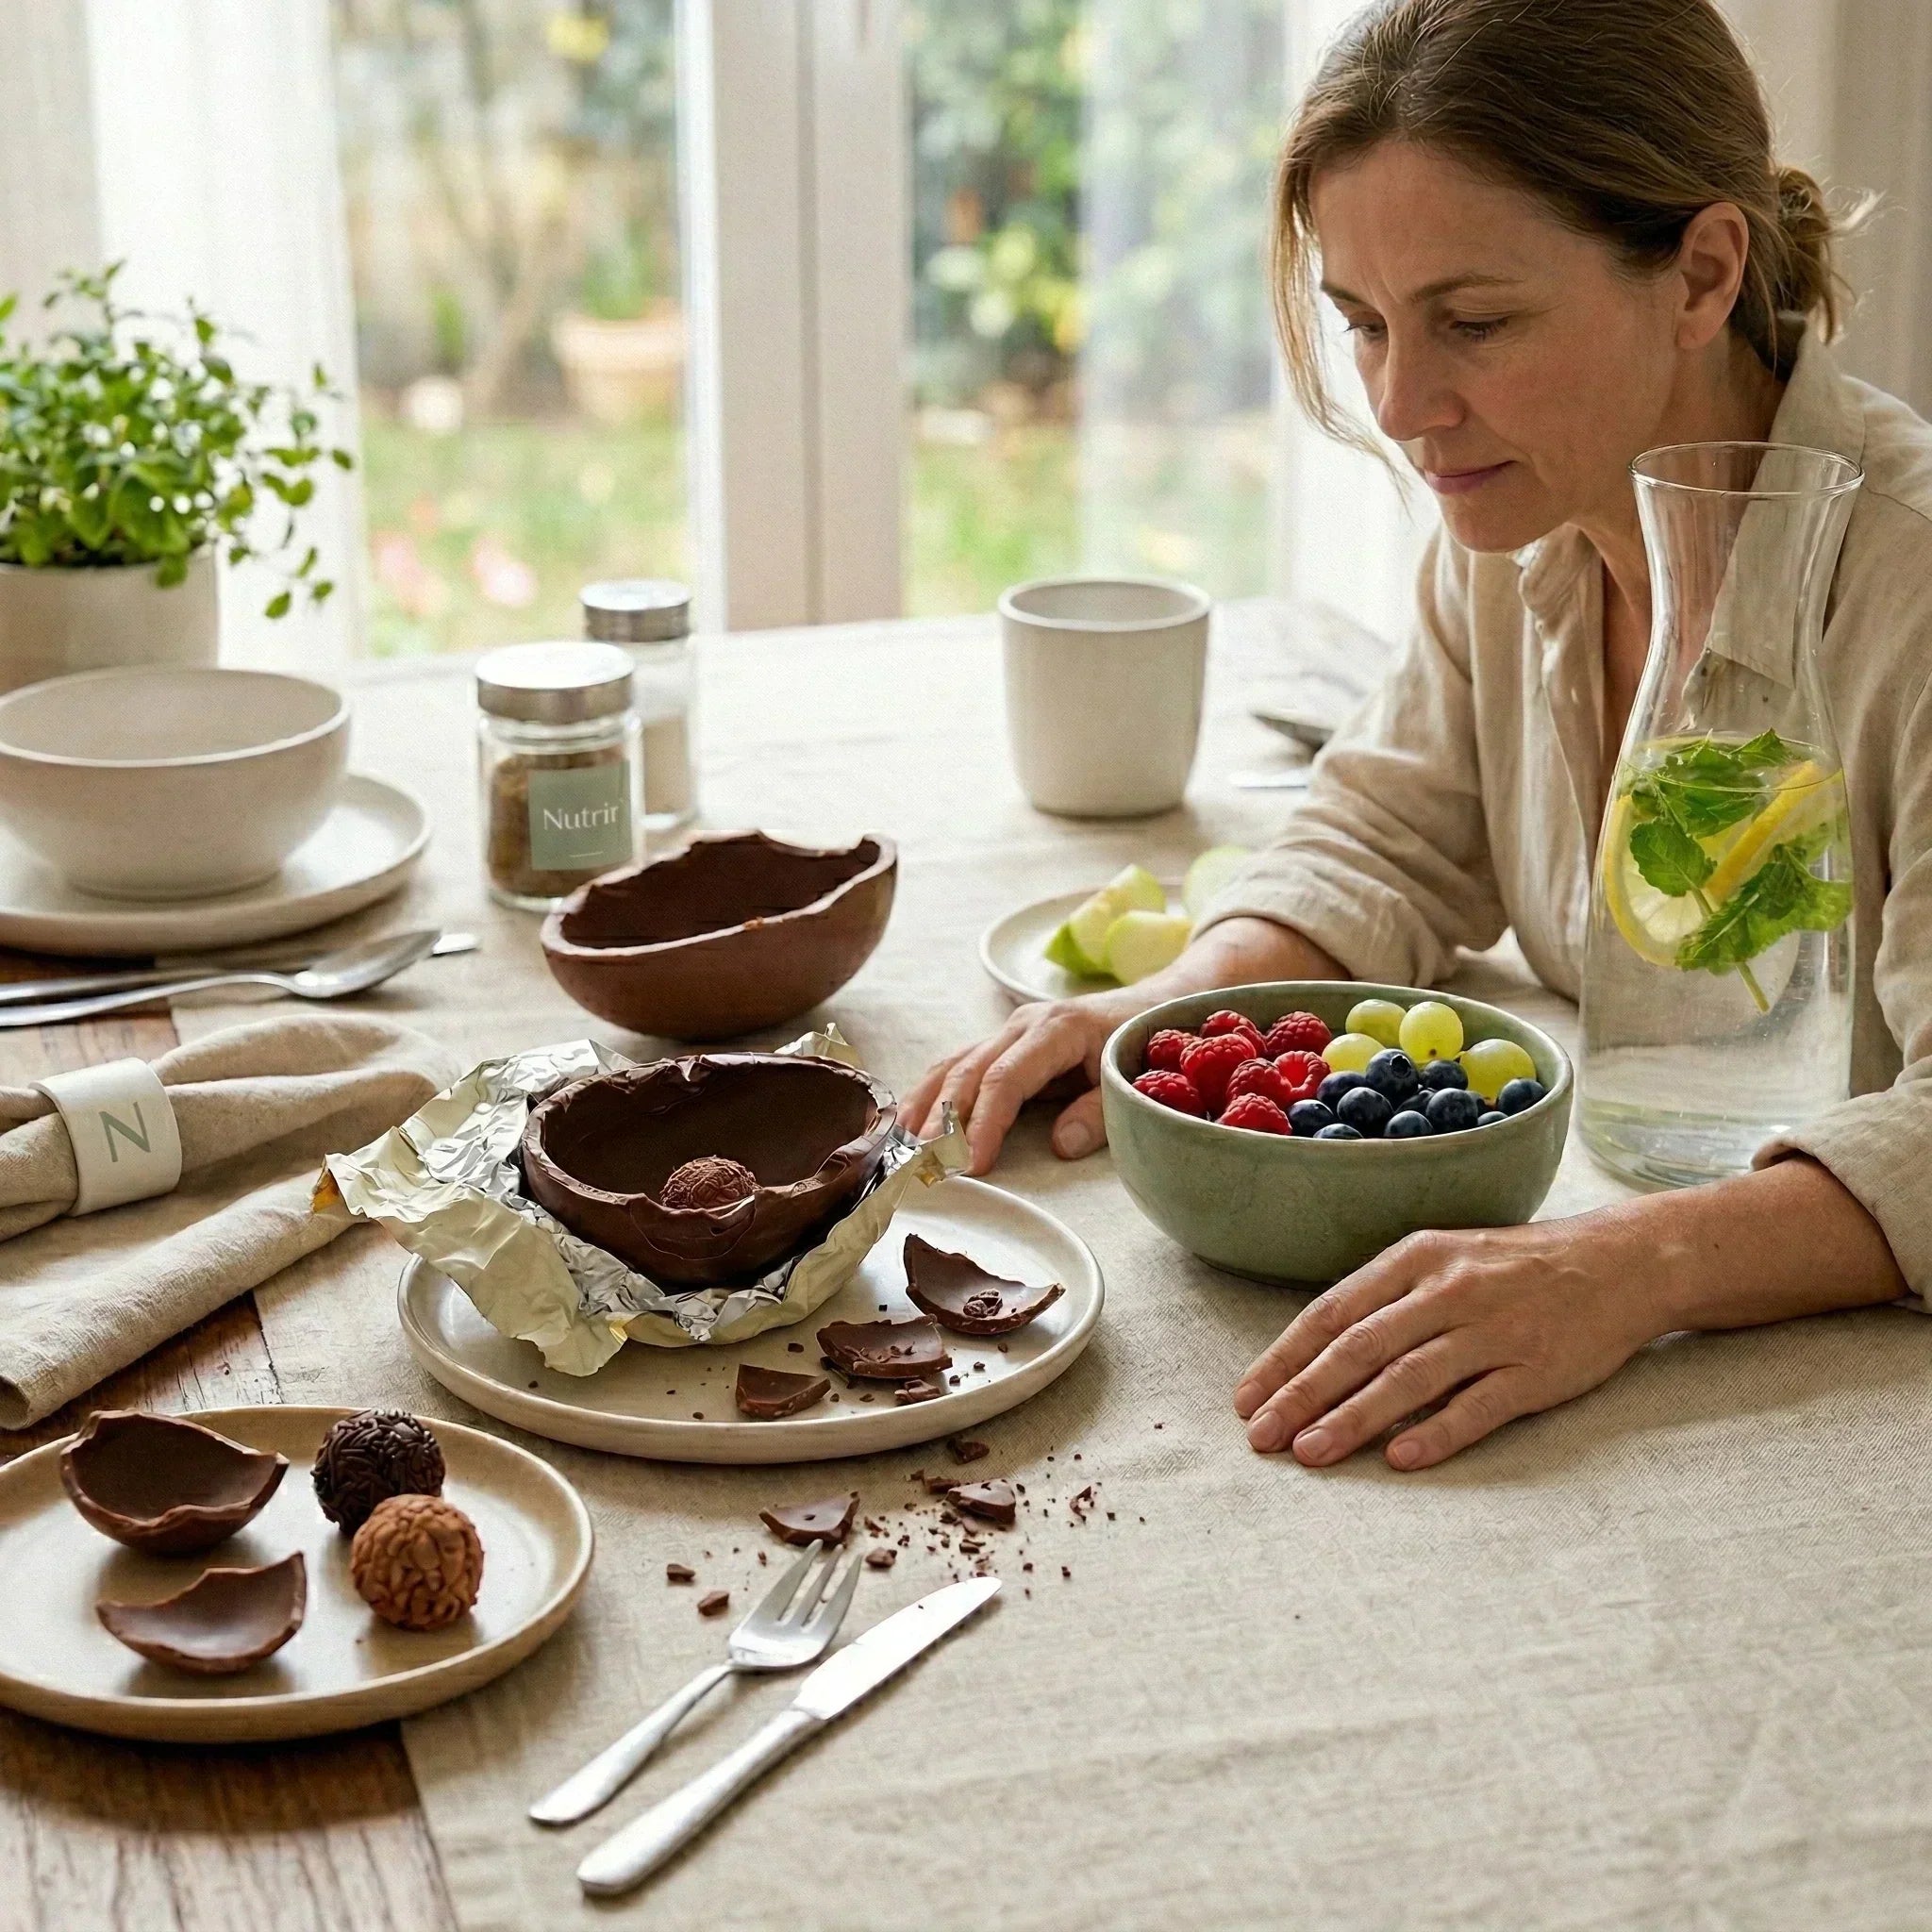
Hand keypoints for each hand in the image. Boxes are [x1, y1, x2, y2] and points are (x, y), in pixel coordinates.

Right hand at [902, 988, 1142, 1174]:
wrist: (1146, 1005)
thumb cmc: (1136, 1044)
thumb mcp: (1128, 1080)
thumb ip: (1098, 1113)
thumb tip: (1060, 1146)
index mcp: (1054, 1030)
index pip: (1005, 1078)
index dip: (984, 1122)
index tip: (972, 1163)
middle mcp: (1021, 1025)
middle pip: (967, 1070)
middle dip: (941, 1119)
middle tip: (923, 1164)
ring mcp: (1007, 1031)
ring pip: (952, 1064)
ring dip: (924, 1105)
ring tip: (901, 1147)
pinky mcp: (1000, 1042)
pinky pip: (956, 1065)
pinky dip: (930, 1094)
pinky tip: (910, 1122)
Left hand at [1232, 1213, 1669, 1470]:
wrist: (1620, 1262)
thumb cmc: (1514, 1267)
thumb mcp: (1444, 1258)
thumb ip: (1387, 1298)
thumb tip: (1314, 1352)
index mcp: (1416, 1258)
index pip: (1332, 1311)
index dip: (1284, 1357)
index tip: (1246, 1398)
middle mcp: (1449, 1290)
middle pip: (1359, 1346)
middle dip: (1301, 1394)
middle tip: (1260, 1436)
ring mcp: (1494, 1330)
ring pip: (1409, 1377)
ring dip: (1353, 1418)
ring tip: (1309, 1454)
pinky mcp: (1537, 1370)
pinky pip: (1479, 1405)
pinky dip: (1437, 1432)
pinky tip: (1400, 1459)